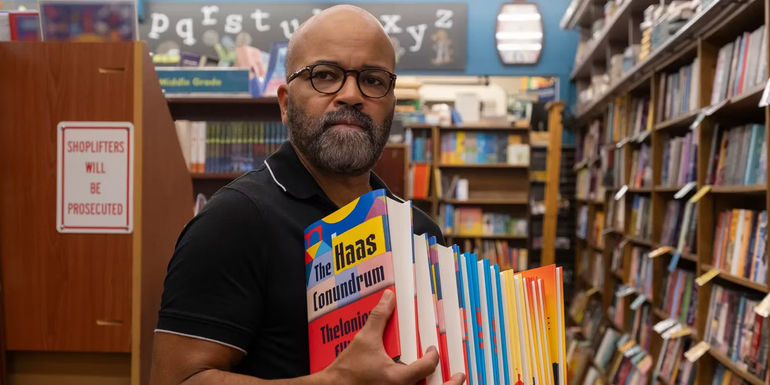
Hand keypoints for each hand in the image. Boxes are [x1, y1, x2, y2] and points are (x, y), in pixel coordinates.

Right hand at [320, 290, 465, 384]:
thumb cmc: (347, 372)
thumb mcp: (364, 340)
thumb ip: (379, 318)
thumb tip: (388, 298)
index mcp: (398, 378)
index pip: (427, 366)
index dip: (433, 356)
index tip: (432, 350)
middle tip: (460, 376)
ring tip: (449, 383)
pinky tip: (422, 384)